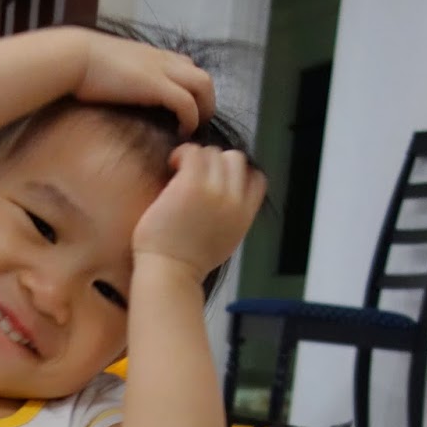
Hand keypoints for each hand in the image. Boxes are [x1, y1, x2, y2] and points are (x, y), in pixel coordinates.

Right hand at [75, 32, 215, 135]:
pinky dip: (190, 119)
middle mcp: (162, 60)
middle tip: (198, 124)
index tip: (185, 109)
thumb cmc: (81, 65)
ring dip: (204, 109)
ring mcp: (162, 71)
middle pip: (203, 76)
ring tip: (193, 130)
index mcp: (151, 55)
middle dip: (206, 101)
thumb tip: (115, 91)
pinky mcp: (157, 86)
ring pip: (204, 85)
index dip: (190, 88)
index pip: (186, 66)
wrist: (74, 58)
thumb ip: (121, 77)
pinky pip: (187, 103)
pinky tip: (181, 132)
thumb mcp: (108, 67)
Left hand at [131, 143, 266, 283]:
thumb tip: (227, 201)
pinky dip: (182, 153)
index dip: (237, 174)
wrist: (170, 274)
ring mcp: (215, 192)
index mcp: (244, 216)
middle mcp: (234, 201)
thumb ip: (231, 218)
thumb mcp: (224, 242)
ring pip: (214, 152)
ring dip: (196, 156)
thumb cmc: (186, 263)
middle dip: (215, 162)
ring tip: (179, 170)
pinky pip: (192, 152)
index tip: (216, 180)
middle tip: (193, 174)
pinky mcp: (191, 185)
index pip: (256, 179)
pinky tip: (171, 165)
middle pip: (235, 159)